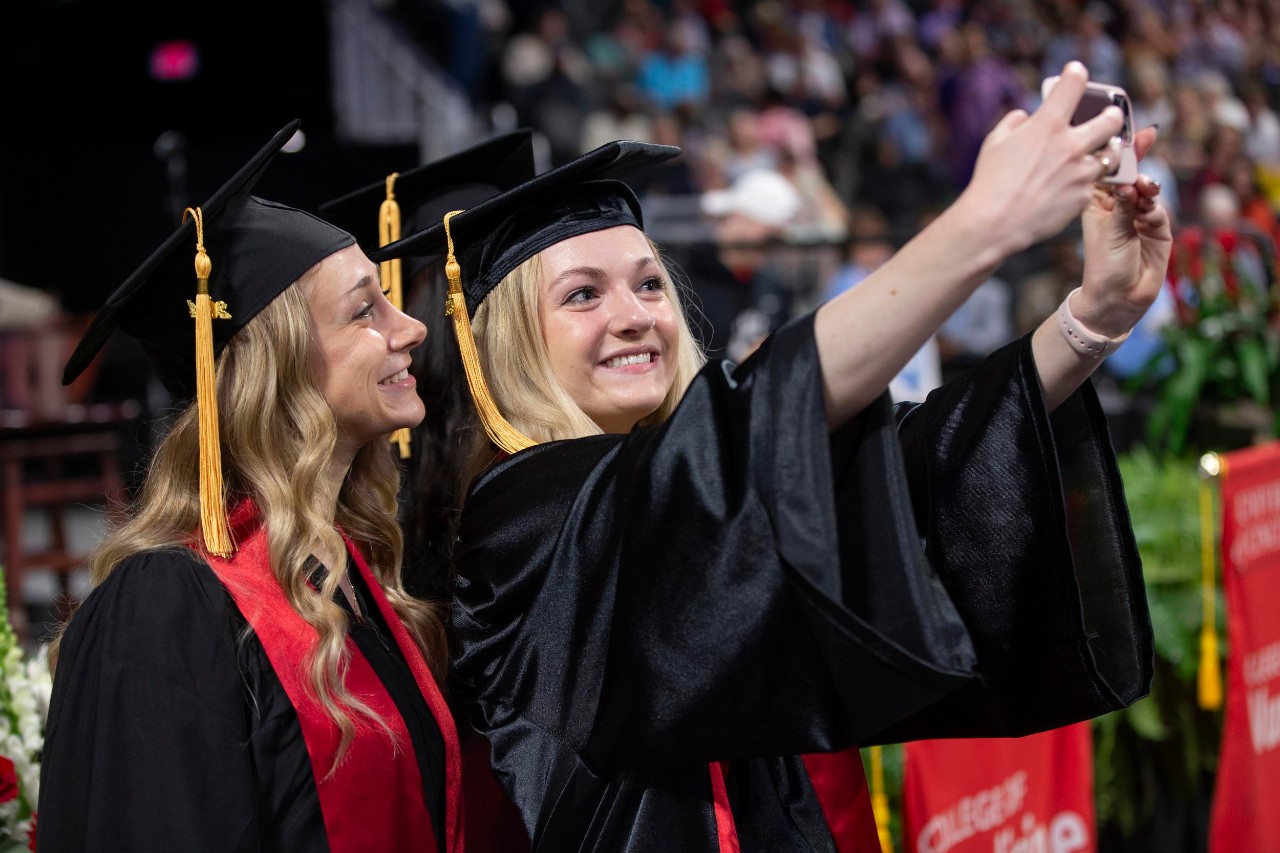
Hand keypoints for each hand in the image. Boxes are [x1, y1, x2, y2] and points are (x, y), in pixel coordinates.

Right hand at [955, 61, 1126, 255]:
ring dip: (1105, 153)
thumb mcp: (994, 142)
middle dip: (1112, 115)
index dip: (1075, 74)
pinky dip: (1082, 186)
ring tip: (1095, 156)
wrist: (994, 223)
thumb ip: (1015, 122)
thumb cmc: (989, 182)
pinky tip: (1066, 190)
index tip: (1075, 73)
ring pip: (1111, 156)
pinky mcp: (1083, 198)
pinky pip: (1091, 186)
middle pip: (1112, 119)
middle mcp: (1071, 145)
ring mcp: (1081, 173)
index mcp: (1048, 125)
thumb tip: (1027, 117)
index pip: (1073, 84)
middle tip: (1108, 117)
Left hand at [1075, 126, 1172, 337]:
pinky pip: (1159, 211)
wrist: (1118, 299)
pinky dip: (1154, 207)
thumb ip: (1122, 205)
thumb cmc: (1103, 266)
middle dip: (1139, 158)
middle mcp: (1119, 207)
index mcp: (1097, 203)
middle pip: (1132, 175)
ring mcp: (1140, 217)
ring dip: (1146, 185)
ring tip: (1143, 186)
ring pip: (1147, 191)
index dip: (1117, 152)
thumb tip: (1130, 179)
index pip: (1108, 172)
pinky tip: (1148, 209)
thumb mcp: (1108, 232)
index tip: (1127, 133)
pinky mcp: (1159, 229)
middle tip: (1145, 139)